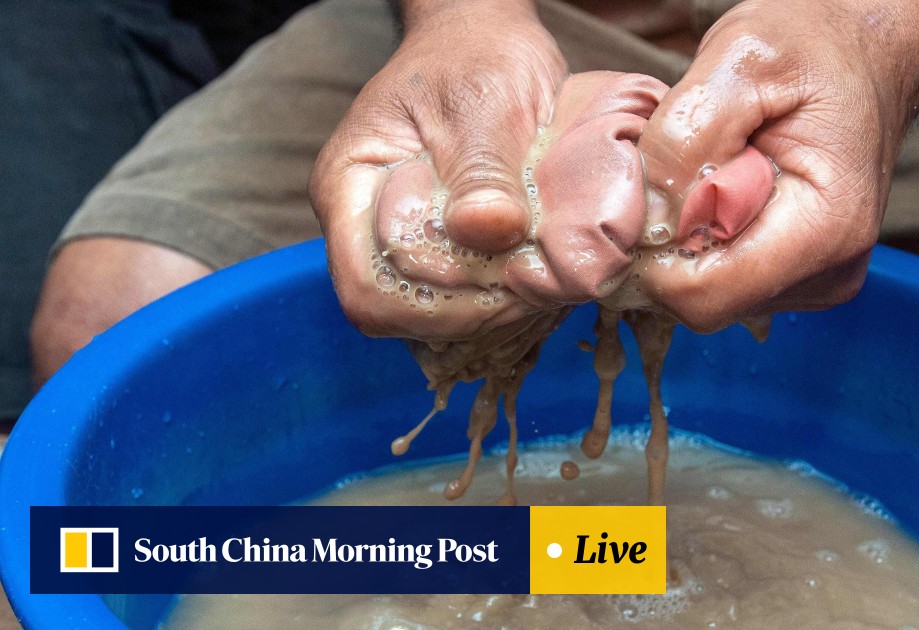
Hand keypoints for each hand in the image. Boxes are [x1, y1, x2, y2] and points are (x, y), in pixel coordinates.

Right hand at [309, 0, 566, 339]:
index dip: (436, 309)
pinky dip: (501, 298)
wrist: (484, 38)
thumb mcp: (487, 100)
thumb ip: (482, 168)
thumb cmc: (477, 56)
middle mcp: (364, 226)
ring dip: (492, 313)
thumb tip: (488, 233)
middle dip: (473, 315)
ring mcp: (399, 238)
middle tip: (540, 291)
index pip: (368, 291)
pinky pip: (461, 297)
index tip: (506, 288)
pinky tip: (538, 277)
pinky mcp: (438, 245)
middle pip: (401, 315)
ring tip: (544, 284)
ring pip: (433, 316)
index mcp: (349, 188)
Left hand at [635, 0, 917, 332]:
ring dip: (685, 238)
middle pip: (701, 301)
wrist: (862, 52)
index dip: (652, 253)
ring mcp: (814, 282)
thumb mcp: (740, 61)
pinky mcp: (797, 278)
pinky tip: (721, 190)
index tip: (645, 190)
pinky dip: (702, 240)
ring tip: (711, 170)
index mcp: (825, 230)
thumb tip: (643, 208)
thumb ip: (685, 135)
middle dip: (668, 242)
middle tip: (679, 167)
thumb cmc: (812, 47)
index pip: (703, 297)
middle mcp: (828, 272)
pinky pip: (720, 279)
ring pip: (704, 293)